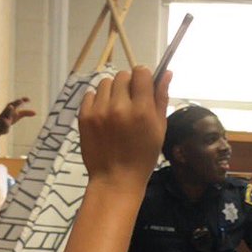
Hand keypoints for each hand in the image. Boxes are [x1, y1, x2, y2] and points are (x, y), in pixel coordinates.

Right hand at [0, 98, 36, 139]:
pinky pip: (3, 123)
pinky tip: (6, 121)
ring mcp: (4, 117)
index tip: (29, 99)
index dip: (22, 100)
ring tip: (11, 107)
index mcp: (11, 108)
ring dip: (8, 110)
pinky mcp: (2, 124)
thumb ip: (26, 113)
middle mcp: (7, 111)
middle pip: (11, 106)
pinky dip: (5, 122)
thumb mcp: (18, 115)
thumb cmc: (9, 119)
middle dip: (16, 103)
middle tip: (21, 100)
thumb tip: (35, 113)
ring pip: (6, 113)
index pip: (17, 103)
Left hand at [79, 67, 170, 193]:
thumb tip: (167, 73)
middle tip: (130, 102)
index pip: (140, 72)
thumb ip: (161, 99)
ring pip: (105, 83)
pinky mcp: (84, 117)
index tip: (143, 88)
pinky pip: (90, 94)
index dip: (143, 77)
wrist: (115, 179)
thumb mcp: (159, 129)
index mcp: (142, 110)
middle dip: (128, 85)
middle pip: (122, 75)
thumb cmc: (143, 156)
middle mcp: (120, 107)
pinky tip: (104, 114)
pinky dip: (97, 100)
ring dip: (112, 91)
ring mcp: (99, 111)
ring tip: (116, 108)